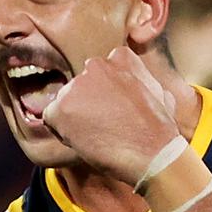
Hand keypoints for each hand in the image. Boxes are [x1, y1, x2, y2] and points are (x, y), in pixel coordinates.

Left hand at [43, 46, 178, 184]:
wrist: (152, 154)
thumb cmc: (160, 130)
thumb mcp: (160, 93)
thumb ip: (141, 81)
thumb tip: (137, 83)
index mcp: (120, 57)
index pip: (101, 73)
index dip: (106, 94)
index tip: (116, 110)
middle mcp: (95, 65)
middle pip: (81, 86)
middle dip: (88, 103)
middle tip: (105, 125)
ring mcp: (76, 85)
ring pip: (66, 102)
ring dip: (75, 118)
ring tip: (98, 136)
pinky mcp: (61, 107)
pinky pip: (52, 118)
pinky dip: (62, 132)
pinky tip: (84, 141)